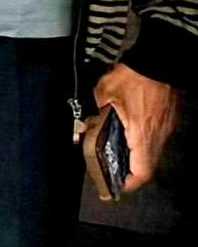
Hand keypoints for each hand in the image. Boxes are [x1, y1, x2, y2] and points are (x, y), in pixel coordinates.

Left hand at [94, 62, 179, 195]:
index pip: (142, 171)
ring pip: (152, 153)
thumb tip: (79, 133)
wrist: (159, 60)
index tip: (115, 187)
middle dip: (129, 173)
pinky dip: (141, 145)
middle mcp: (158, 136)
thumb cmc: (131, 78)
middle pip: (147, 166)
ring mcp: (166, 128)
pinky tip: (126, 137)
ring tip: (114, 156)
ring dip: (135, 158)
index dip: (129, 183)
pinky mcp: (168, 119)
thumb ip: (92, 116)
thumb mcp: (103, 95)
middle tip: (111, 172)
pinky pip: (155, 140)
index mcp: (142, 134)